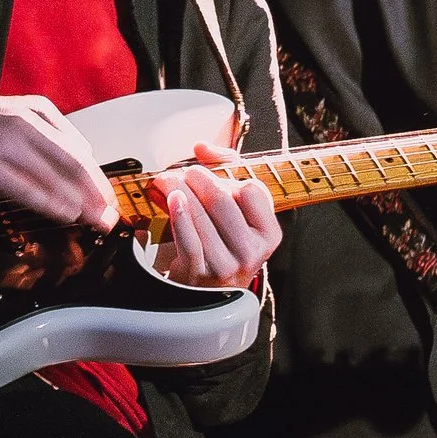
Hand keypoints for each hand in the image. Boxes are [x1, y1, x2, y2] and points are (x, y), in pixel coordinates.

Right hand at [0, 93, 117, 228]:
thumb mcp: (20, 115)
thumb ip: (53, 133)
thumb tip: (86, 156)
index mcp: (36, 111)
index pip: (78, 150)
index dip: (98, 179)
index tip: (110, 199)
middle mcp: (23, 124)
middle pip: (71, 162)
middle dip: (95, 193)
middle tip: (109, 215)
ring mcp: (3, 144)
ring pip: (51, 175)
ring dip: (77, 201)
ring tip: (92, 219)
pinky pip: (23, 187)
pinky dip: (47, 201)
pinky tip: (63, 213)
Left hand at [151, 141, 279, 292]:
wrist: (206, 290)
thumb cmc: (223, 244)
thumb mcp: (237, 212)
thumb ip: (226, 171)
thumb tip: (202, 147)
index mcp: (268, 234)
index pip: (252, 190)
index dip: (229, 177)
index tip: (212, 174)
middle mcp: (252, 251)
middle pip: (223, 200)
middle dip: (198, 178)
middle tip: (184, 172)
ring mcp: (227, 264)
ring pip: (200, 214)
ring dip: (179, 189)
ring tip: (167, 180)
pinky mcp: (200, 272)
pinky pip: (187, 237)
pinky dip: (177, 214)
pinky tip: (171, 199)